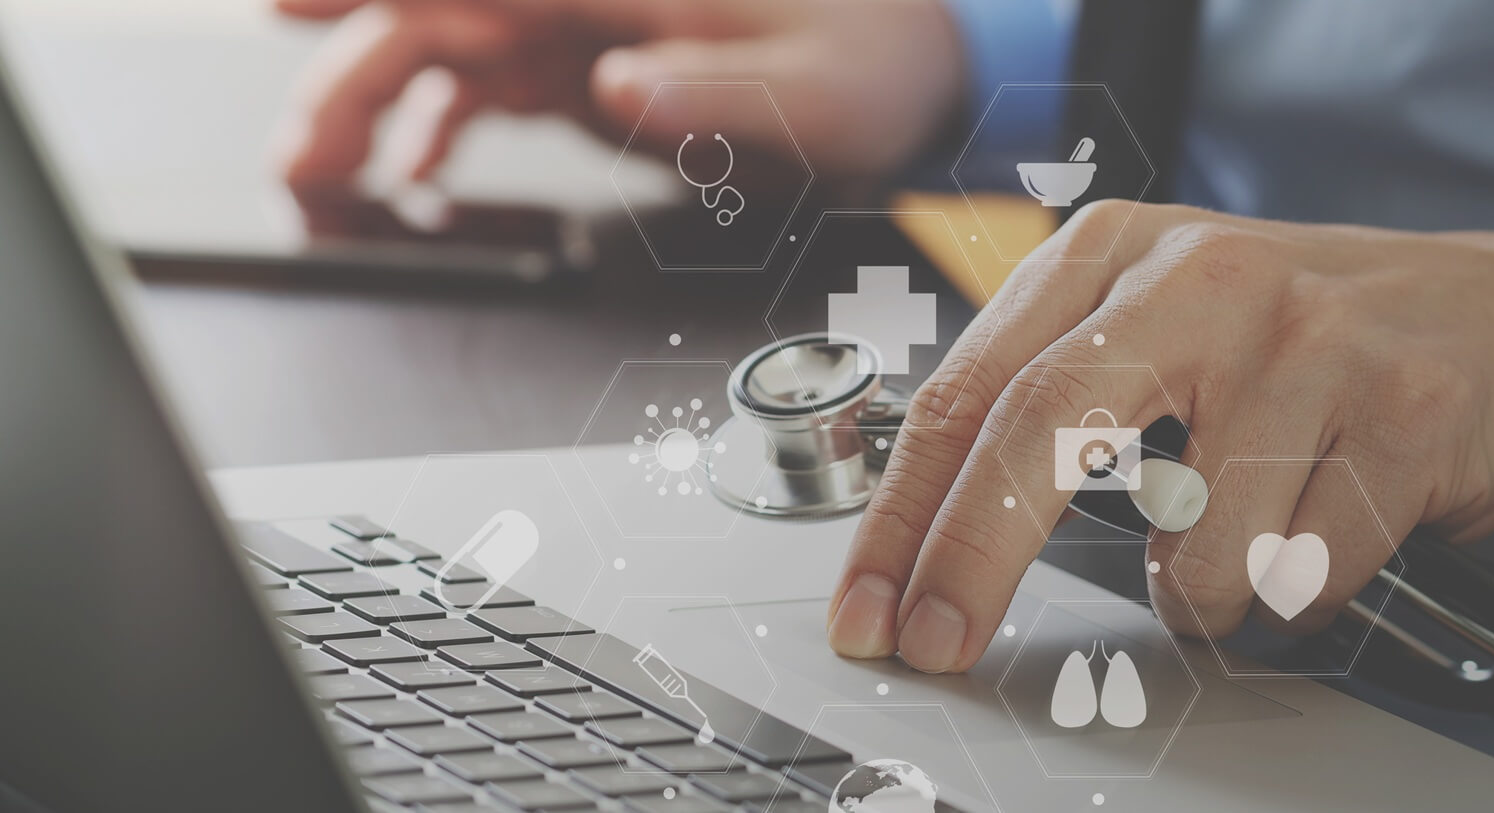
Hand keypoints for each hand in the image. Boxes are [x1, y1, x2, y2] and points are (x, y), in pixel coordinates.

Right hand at [273, 0, 964, 190]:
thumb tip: (619, 85)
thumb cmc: (874, 64)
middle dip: (350, 69)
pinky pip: (485, 86)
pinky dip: (436, 127)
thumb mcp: (813, 94)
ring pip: (444, 49)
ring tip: (318, 174)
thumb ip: (714, 93)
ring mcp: (582, 25)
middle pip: (438, 12)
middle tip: (294, 155)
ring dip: (372, 106)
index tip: (283, 8)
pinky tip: (411, 176)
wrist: (913, 67)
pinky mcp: (587, 63)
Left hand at [826, 200, 1493, 672]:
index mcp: (1111, 252)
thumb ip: (1043, 397)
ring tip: (1250, 533)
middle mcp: (1198, 276)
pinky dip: (1295, 592)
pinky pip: (1302, 573)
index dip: (903, 511)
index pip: (967, 388)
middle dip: (971, 558)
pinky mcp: (1402, 408)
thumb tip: (927, 533)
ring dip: (1201, 592)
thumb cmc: (1295, 334)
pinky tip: (1323, 525)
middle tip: (935, 644)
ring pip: (1191, 545)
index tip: (869, 604)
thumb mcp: (1151, 321)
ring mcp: (1306, 337)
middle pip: (1039, 427)